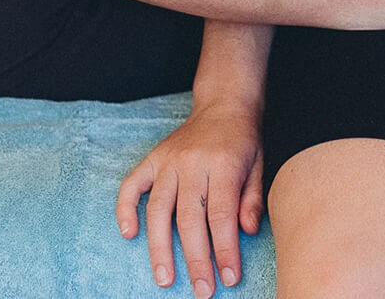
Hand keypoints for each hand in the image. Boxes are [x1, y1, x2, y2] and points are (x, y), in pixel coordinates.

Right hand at [116, 99, 263, 296]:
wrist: (224, 104)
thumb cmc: (243, 141)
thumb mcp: (259, 165)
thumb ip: (252, 199)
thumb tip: (246, 232)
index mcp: (223, 164)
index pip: (222, 214)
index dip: (225, 249)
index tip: (230, 277)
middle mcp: (192, 162)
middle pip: (190, 218)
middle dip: (196, 259)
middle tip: (202, 290)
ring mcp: (168, 161)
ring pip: (159, 209)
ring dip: (160, 248)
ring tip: (164, 279)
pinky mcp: (152, 159)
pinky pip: (131, 185)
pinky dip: (125, 209)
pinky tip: (129, 235)